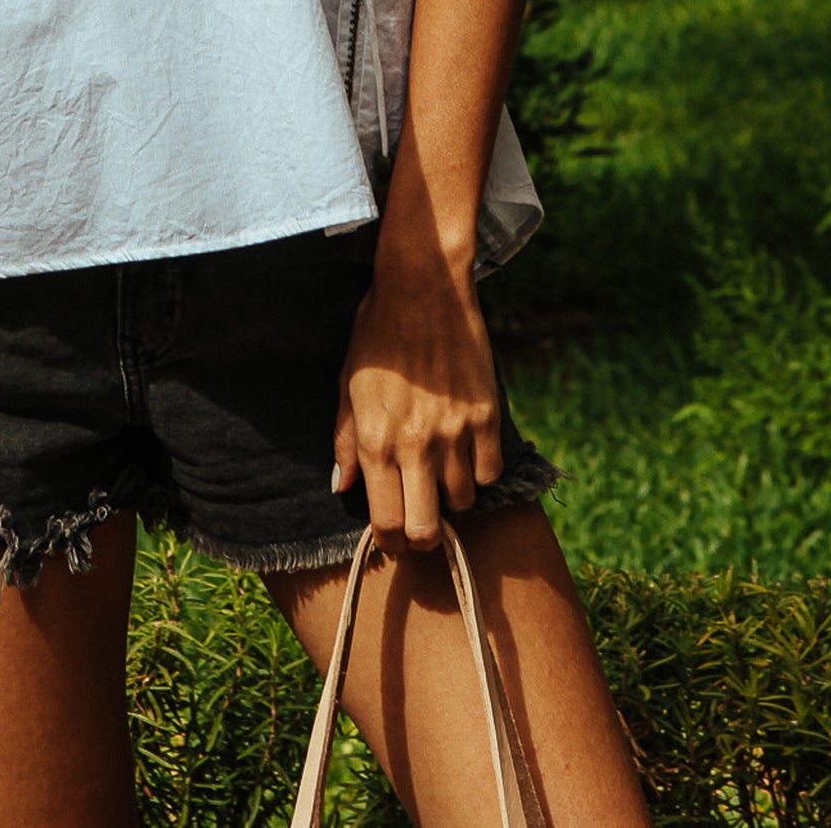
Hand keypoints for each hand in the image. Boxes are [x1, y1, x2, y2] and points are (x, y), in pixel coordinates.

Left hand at [330, 264, 502, 554]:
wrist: (423, 288)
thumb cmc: (377, 332)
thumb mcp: (348, 384)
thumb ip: (345, 440)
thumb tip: (340, 487)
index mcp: (376, 439)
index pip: (386, 522)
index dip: (390, 543)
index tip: (393, 541)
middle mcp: (416, 444)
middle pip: (427, 529)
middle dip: (422, 538)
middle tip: (421, 524)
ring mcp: (456, 433)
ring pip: (462, 501)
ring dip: (450, 496)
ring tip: (439, 472)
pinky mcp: (487, 416)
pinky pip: (490, 472)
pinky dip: (478, 471)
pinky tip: (465, 452)